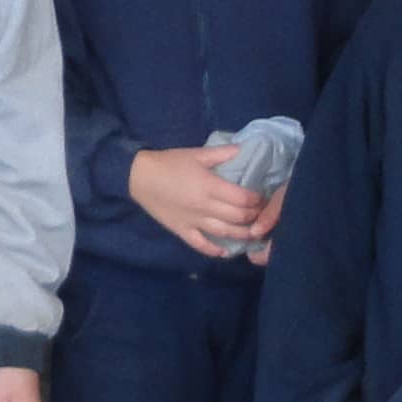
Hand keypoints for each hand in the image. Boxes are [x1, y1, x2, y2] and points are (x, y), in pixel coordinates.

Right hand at [128, 143, 276, 259]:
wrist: (139, 177)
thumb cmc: (169, 163)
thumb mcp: (196, 154)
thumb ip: (221, 153)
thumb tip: (244, 149)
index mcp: (210, 186)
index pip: (242, 198)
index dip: (256, 200)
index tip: (262, 197)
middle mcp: (205, 206)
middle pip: (237, 217)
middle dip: (253, 216)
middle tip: (260, 214)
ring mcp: (194, 221)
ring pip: (224, 233)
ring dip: (242, 235)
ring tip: (252, 233)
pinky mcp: (182, 230)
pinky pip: (200, 244)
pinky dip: (214, 250)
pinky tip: (224, 252)